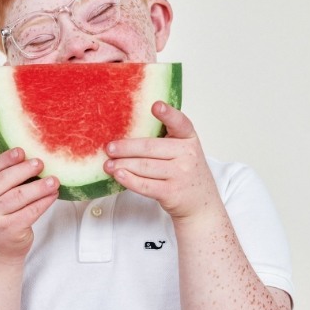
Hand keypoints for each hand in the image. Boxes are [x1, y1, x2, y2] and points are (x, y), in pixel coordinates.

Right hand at [0, 148, 59, 263]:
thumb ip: (4, 180)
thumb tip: (29, 157)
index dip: (6, 159)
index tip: (21, 151)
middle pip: (5, 181)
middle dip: (25, 170)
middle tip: (41, 163)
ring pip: (19, 196)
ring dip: (39, 186)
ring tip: (53, 180)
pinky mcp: (9, 230)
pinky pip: (30, 211)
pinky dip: (44, 201)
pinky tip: (53, 195)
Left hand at [103, 102, 220, 220]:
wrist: (201, 203)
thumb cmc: (184, 172)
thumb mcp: (182, 151)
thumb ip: (165, 139)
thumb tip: (126, 134)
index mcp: (189, 138)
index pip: (180, 123)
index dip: (168, 114)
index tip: (156, 105)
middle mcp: (187, 155)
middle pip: (150, 148)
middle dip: (126, 148)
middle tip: (109, 148)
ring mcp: (180, 174)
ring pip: (145, 167)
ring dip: (122, 165)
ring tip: (108, 164)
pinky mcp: (171, 193)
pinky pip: (145, 185)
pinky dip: (129, 180)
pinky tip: (118, 175)